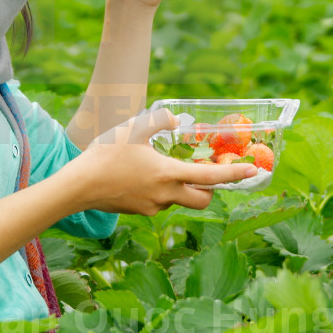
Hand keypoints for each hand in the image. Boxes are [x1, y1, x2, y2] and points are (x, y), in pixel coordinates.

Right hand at [59, 106, 255, 215]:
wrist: (79, 186)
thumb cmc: (106, 154)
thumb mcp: (134, 127)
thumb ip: (160, 120)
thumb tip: (177, 120)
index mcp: (168, 174)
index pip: (210, 177)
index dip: (234, 175)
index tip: (253, 172)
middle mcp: (165, 195)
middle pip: (203, 199)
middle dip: (211, 188)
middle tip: (207, 170)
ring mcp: (153, 207)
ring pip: (179, 199)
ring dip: (182, 186)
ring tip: (161, 165)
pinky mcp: (140, 212)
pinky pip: (160, 202)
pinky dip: (162, 190)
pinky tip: (141, 175)